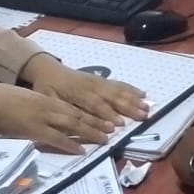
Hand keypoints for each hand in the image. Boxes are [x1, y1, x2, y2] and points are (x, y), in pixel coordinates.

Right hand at [0, 83, 114, 154]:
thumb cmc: (0, 100)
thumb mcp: (23, 100)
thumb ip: (35, 108)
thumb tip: (42, 117)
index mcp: (46, 98)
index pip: (73, 107)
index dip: (90, 113)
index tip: (104, 118)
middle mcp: (49, 106)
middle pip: (79, 114)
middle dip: (97, 122)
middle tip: (113, 129)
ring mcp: (44, 117)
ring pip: (74, 124)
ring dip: (90, 132)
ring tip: (105, 139)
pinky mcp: (36, 130)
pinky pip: (57, 138)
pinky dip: (71, 144)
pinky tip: (81, 150)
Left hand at [25, 54, 147, 124]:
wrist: (47, 68)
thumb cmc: (46, 87)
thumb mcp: (47, 99)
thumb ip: (61, 109)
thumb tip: (73, 122)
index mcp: (77, 92)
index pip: (94, 105)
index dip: (106, 114)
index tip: (117, 125)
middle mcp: (91, 85)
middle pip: (112, 97)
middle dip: (127, 107)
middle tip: (141, 117)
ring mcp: (98, 81)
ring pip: (118, 90)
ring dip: (133, 100)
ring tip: (146, 108)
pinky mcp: (102, 80)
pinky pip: (119, 84)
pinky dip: (131, 89)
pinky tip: (143, 94)